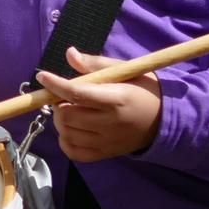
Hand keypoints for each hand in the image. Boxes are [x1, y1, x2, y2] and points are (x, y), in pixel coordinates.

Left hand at [35, 46, 163, 161]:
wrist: (166, 120)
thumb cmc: (143, 90)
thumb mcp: (124, 71)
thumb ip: (95, 64)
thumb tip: (70, 54)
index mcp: (117, 99)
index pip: (78, 94)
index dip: (55, 85)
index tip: (42, 75)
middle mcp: (112, 123)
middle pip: (68, 116)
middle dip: (57, 103)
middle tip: (63, 96)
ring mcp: (108, 142)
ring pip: (67, 134)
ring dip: (60, 121)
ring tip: (69, 110)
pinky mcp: (106, 154)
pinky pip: (75, 153)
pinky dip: (65, 140)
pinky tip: (72, 128)